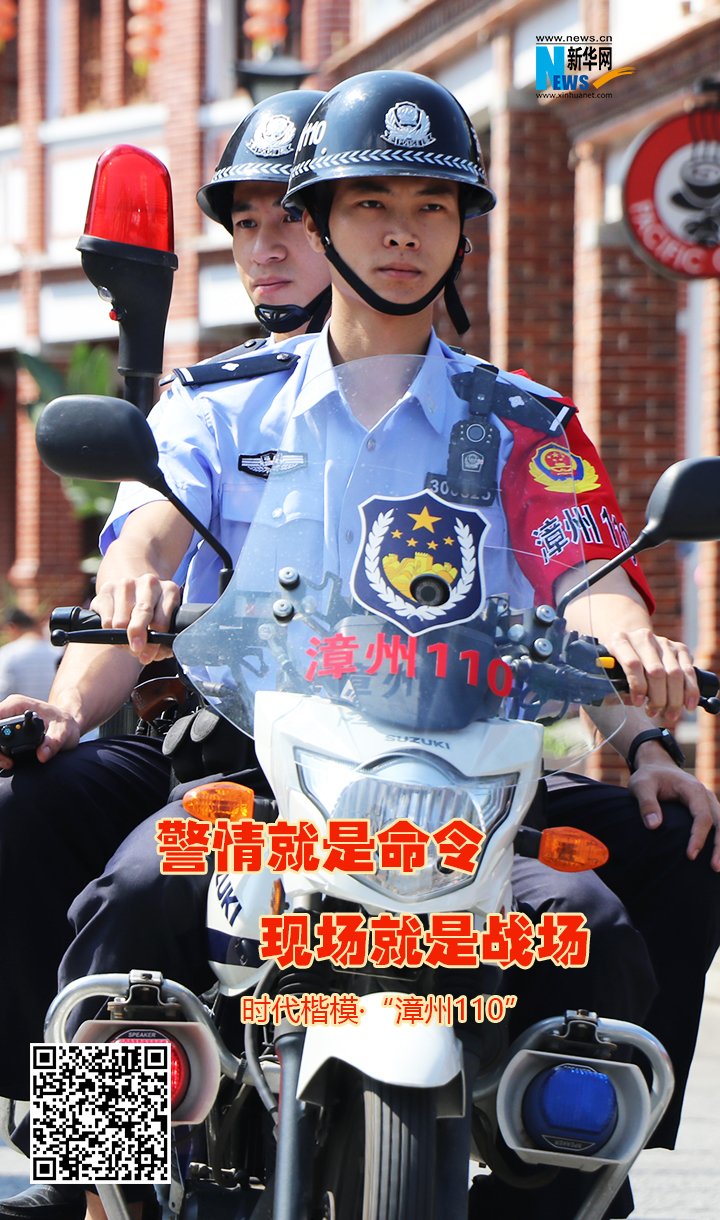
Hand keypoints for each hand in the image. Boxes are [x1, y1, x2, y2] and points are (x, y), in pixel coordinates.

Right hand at [0, 694, 80, 770]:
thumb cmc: (65, 723)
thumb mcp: (64, 731)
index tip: (3, 752)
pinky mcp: (8, 729)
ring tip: (9, 763)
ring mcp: (6, 720)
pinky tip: (8, 762)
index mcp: (17, 704)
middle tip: (7, 762)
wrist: (68, 722)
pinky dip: (0, 753)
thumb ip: (54, 742)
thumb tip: (42, 755)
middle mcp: (8, 710)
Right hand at [92, 573, 180, 664]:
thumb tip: (156, 654)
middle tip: (136, 650)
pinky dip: (109, 632)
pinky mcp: (107, 589)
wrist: (135, 592)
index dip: (155, 641)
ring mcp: (127, 584)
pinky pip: (106, 620)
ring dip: (122, 639)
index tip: (150, 655)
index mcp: (169, 590)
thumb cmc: (154, 614)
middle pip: (141, 613)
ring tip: (127, 643)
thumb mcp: (166, 623)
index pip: (161, 620)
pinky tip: (116, 633)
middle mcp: (149, 583)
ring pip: (121, 621)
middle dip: (137, 635)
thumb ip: (165, 641)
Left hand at [607, 629, 697, 724]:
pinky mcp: (679, 648)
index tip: (638, 703)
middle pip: (656, 671)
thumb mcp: (610, 672)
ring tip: (669, 714)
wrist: (633, 644)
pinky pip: (689, 671)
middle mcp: (643, 638)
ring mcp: (663, 642)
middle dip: (658, 698)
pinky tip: (687, 705)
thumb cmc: (619, 664)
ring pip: (675, 673)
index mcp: (620, 641)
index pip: (632, 664)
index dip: (637, 686)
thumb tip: (629, 701)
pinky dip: (690, 691)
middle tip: (654, 712)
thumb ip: (614, 686)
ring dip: (674, 699)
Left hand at [628, 740, 719, 869]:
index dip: (698, 837)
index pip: (702, 816)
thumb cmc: (649, 777)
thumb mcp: (641, 785)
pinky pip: (719, 824)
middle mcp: (706, 795)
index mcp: (692, 789)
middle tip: (715, 868)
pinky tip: (718, 856)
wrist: (657, 766)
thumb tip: (654, 826)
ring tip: (717, 868)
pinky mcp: (708, 809)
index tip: (691, 855)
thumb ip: (646, 804)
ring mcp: (709, 802)